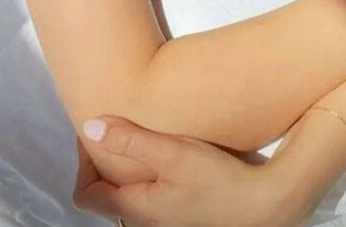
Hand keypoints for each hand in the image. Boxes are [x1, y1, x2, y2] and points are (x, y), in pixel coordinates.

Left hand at [72, 115, 297, 226]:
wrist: (263, 202)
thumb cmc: (217, 180)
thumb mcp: (171, 152)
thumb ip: (129, 139)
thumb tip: (88, 127)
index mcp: (135, 208)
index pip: (85, 195)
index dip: (82, 163)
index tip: (94, 132)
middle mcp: (145, 219)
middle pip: (105, 192)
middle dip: (102, 160)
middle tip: (112, 127)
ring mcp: (164, 217)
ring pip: (126, 191)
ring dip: (124, 164)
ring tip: (134, 133)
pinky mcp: (180, 209)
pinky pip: (148, 191)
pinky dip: (144, 170)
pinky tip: (161, 148)